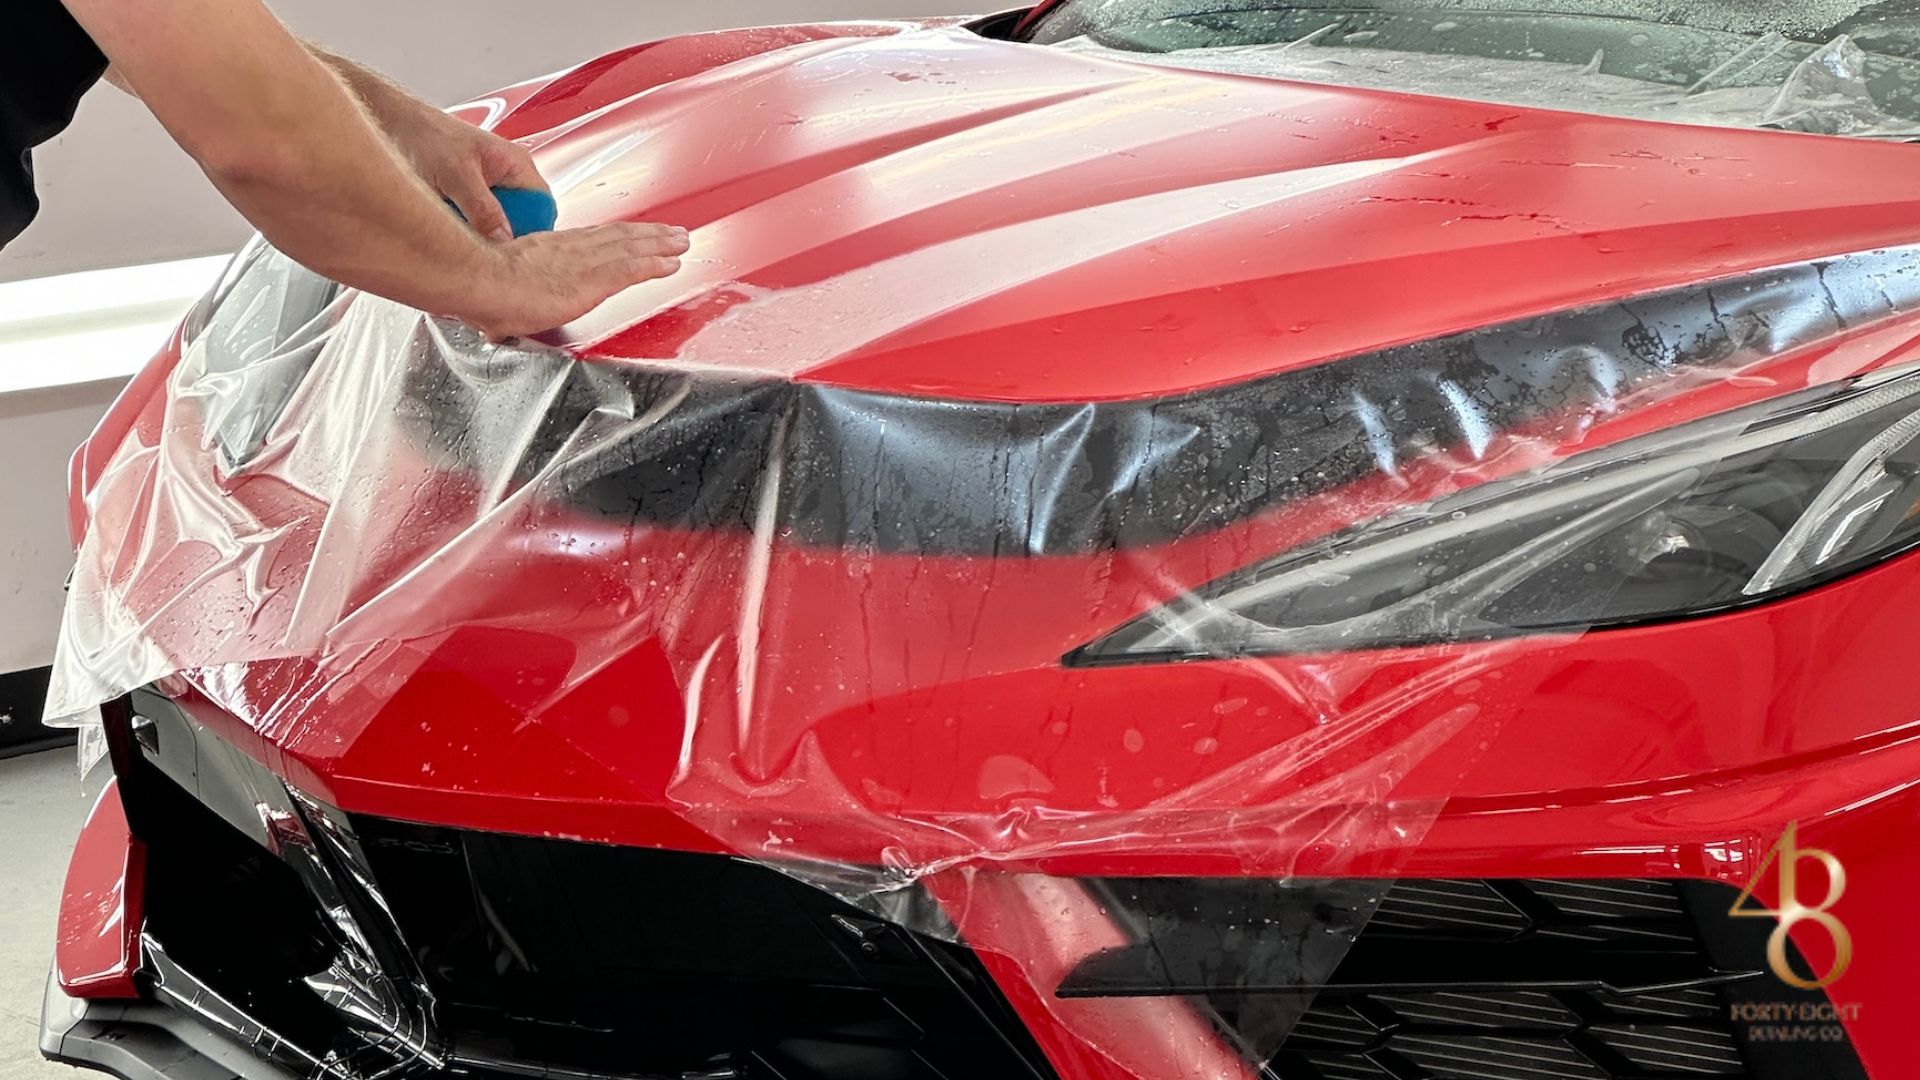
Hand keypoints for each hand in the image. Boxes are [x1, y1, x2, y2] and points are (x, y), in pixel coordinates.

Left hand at [379, 102, 545, 241]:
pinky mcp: (469, 199)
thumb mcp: (455, 175)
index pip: (542, 211)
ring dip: (477, 234)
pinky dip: (462, 229)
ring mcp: (490, 189)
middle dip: (500, 237)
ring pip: (497, 228)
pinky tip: (444, 222)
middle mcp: (509, 178)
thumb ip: (483, 209)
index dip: (528, 233)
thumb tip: (504, 242)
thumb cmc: (422, 136)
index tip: (503, 249)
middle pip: (522, 223)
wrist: (389, 123)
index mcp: (518, 165)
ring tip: (451, 225)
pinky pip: (477, 225)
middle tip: (473, 242)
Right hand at [459, 222, 691, 339]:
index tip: (632, 235)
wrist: (478, 281)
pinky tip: (671, 264)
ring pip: (630, 248)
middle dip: (648, 235)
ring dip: (660, 245)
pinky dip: (654, 265)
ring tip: (681, 243)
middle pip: (617, 237)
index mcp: (546, 248)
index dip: (616, 236)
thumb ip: (507, 299)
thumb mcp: (496, 284)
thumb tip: (498, 324)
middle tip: (672, 233)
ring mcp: (583, 262)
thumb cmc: (477, 285)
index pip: (590, 238)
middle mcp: (569, 249)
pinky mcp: (591, 280)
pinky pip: (631, 268)